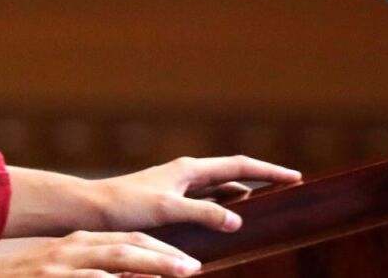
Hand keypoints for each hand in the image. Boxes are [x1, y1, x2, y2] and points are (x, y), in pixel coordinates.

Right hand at [0, 231, 201, 277]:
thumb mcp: (61, 270)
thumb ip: (94, 272)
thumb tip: (127, 276)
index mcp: (79, 244)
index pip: (128, 240)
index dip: (160, 250)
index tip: (188, 263)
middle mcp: (73, 249)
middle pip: (128, 246)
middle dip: (164, 257)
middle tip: (193, 268)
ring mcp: (60, 265)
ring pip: (112, 260)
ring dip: (148, 265)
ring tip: (176, 274)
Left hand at [89, 155, 303, 232]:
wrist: (92, 209)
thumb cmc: (126, 206)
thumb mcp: (168, 211)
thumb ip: (204, 215)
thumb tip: (238, 219)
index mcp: (189, 169)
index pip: (239, 165)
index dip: (269, 171)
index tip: (295, 177)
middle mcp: (186, 173)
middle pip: (233, 173)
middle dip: (261, 179)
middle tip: (288, 188)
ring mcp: (177, 186)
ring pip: (219, 188)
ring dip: (243, 195)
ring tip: (264, 206)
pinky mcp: (169, 201)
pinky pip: (205, 201)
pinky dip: (222, 207)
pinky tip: (226, 221)